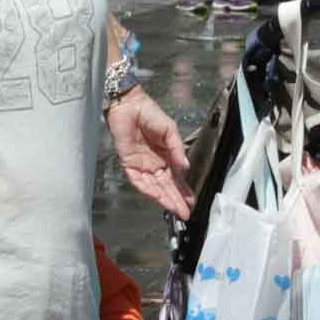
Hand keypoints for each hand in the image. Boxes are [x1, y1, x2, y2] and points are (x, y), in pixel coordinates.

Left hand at [108, 87, 192, 219]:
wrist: (130, 105)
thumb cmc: (150, 114)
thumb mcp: (170, 131)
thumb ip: (177, 150)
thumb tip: (186, 169)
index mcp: (166, 156)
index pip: (176, 178)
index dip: (184, 191)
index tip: (191, 202)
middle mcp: (155, 164)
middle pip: (167, 186)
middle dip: (176, 200)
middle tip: (185, 214)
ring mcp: (142, 165)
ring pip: (154, 187)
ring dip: (164, 199)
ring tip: (175, 210)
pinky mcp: (129, 163)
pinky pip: (138, 180)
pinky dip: (147, 189)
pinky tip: (158, 197)